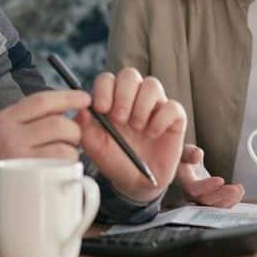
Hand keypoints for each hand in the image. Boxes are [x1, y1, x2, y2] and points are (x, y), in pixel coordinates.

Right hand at [0, 90, 91, 226]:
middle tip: (72, 138)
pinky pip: (60, 167)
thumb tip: (62, 111)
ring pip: (64, 146)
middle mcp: (11, 134)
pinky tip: (60, 169)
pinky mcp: (26, 178)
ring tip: (64, 156)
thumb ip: (24, 118)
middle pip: (59, 123)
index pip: (42, 100)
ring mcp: (19, 157)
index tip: (84, 99)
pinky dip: (68, 167)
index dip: (68, 97)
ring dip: (73, 151)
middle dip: (74, 130)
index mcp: (6, 118)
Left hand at [78, 68, 185, 202]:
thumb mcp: (95, 146)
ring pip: (152, 84)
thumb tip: (81, 108)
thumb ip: (85, 126)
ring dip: (142, 106)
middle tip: (120, 118)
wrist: (137, 182)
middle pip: (130, 75)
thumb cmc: (115, 160)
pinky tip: (152, 134)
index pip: (107, 79)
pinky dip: (161, 120)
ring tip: (137, 128)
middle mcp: (134, 97)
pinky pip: (172, 106)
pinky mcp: (174, 117)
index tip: (102, 109)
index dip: (104, 89)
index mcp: (112, 100)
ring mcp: (155, 105)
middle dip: (123, 94)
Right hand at [175, 144, 243, 206]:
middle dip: (223, 195)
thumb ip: (189, 152)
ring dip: (229, 200)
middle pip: (206, 201)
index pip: (194, 189)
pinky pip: (220, 206)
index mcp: (184, 182)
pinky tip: (239, 192)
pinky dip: (231, 201)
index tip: (221, 180)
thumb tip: (197, 155)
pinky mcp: (210, 201)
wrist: (185, 167)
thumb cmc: (185, 159)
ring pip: (215, 206)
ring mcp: (201, 200)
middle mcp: (191, 195)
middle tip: (236, 189)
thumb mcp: (184, 150)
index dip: (207, 186)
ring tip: (240, 189)